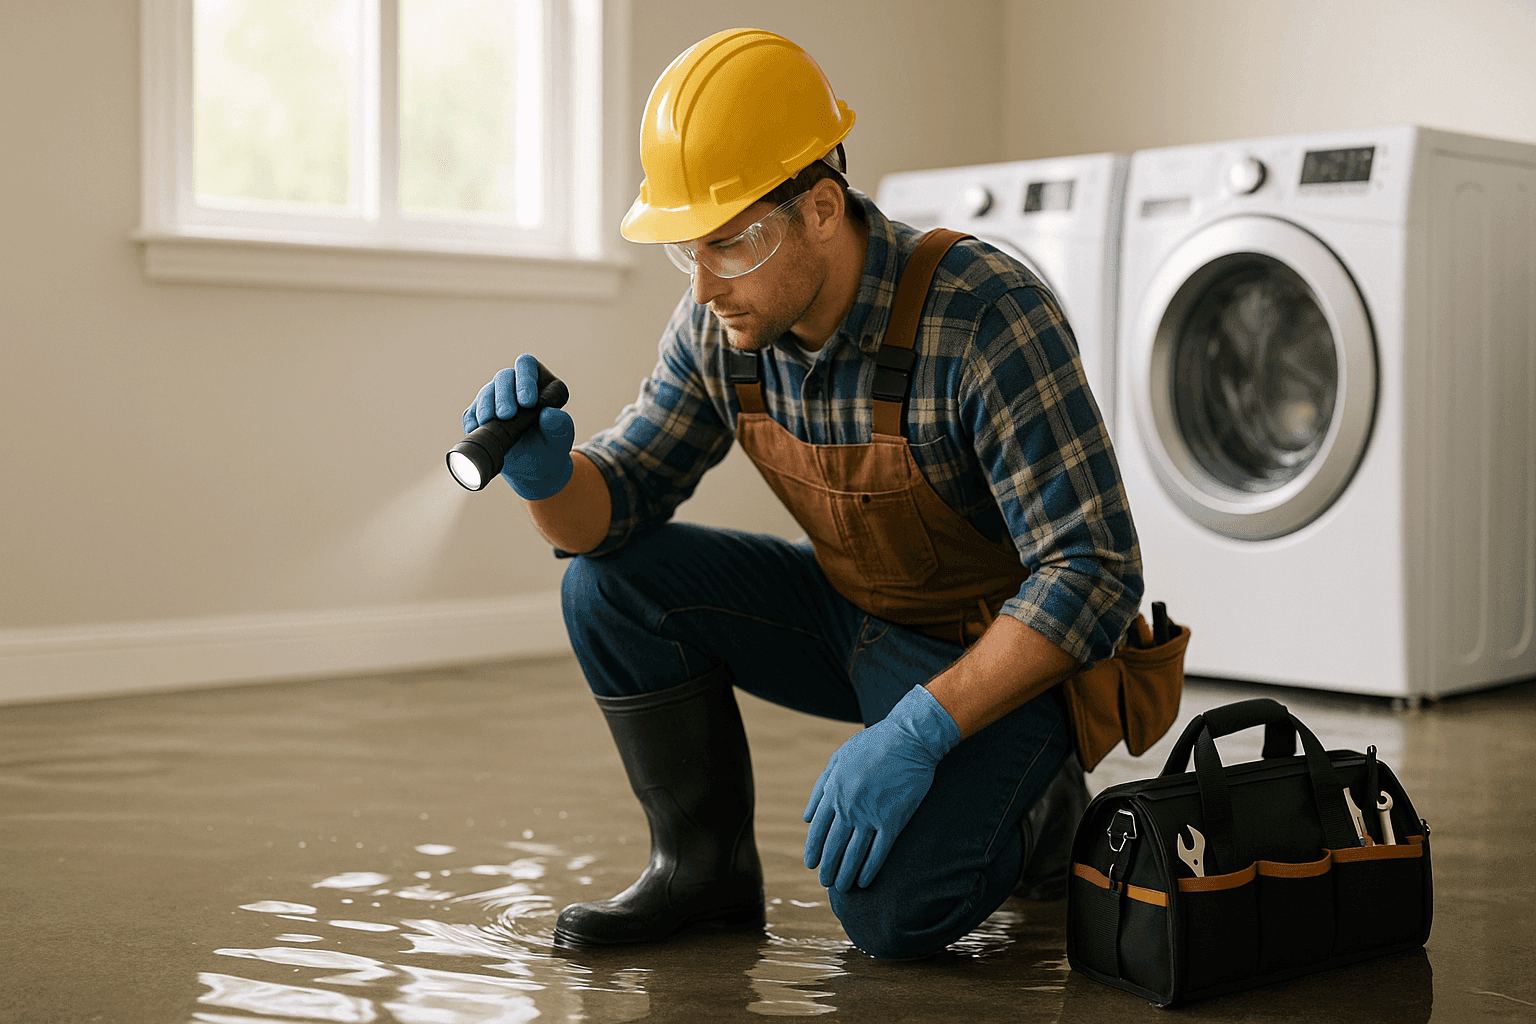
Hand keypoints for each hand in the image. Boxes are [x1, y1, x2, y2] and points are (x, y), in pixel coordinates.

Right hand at [463, 352, 574, 499]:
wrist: (531, 468)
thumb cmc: (550, 447)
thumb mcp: (560, 440)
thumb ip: (560, 427)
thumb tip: (550, 414)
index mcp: (540, 382)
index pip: (527, 365)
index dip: (525, 379)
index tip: (527, 402)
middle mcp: (515, 385)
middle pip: (504, 377)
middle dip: (503, 395)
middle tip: (507, 414)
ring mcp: (496, 398)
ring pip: (486, 392)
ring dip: (486, 405)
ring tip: (489, 421)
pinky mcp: (479, 414)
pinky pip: (472, 412)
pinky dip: (474, 420)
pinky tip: (477, 429)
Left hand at [803, 685, 960, 891]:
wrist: (909, 739)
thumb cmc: (873, 745)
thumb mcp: (838, 758)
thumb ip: (821, 787)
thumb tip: (807, 816)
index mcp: (833, 791)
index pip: (818, 830)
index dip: (814, 850)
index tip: (812, 864)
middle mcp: (848, 807)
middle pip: (834, 846)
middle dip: (828, 868)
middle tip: (826, 882)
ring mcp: (871, 815)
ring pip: (854, 853)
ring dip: (846, 874)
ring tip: (842, 887)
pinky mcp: (893, 820)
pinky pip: (878, 852)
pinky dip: (869, 869)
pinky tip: (864, 881)